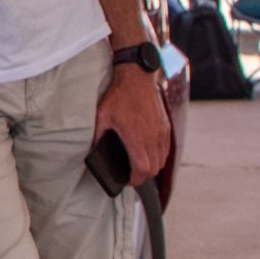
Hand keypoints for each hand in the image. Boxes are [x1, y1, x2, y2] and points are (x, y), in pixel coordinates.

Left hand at [95, 65, 170, 184]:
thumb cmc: (119, 97)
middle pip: (154, 169)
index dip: (135, 180)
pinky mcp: (166, 127)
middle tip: (130, 173)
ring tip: (138, 164)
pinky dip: (158, 154)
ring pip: (162, 160)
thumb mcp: (101, 117)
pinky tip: (147, 151)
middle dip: (142, 175)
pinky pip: (166, 149)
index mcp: (137, 138)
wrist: (137, 78)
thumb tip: (93, 151)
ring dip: (151, 165)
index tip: (127, 180)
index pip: (142, 170)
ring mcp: (162, 132)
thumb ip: (98, 136)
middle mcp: (153, 137)